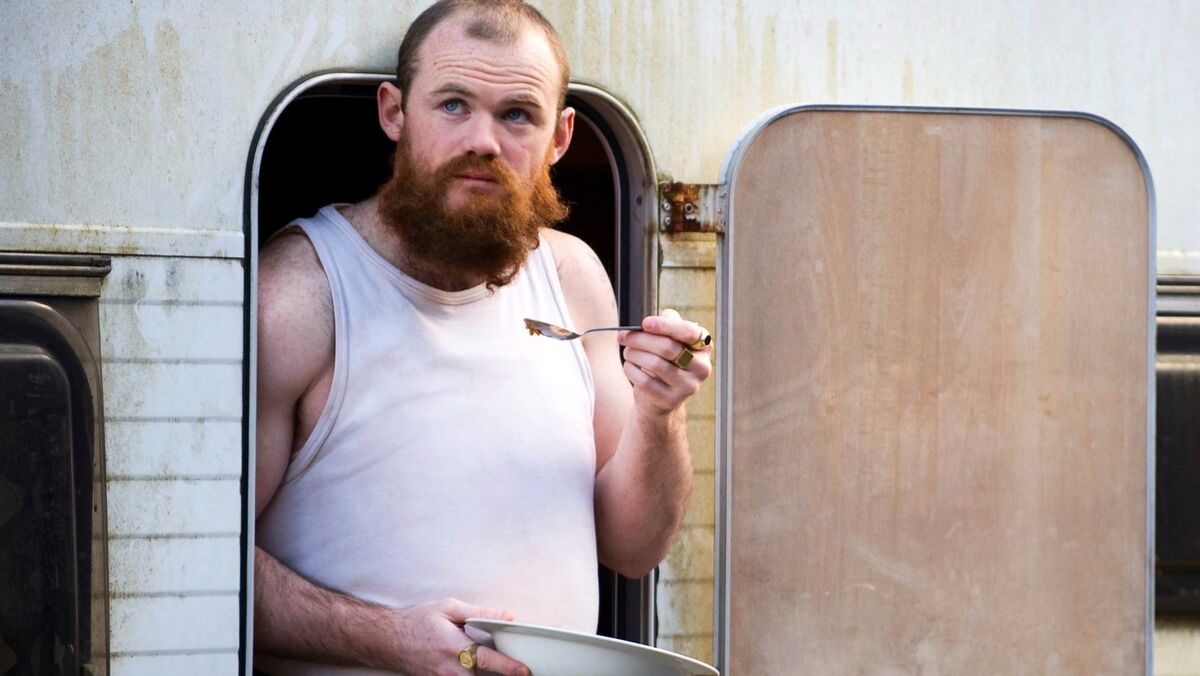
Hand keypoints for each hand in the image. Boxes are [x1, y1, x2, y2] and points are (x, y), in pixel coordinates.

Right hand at [391, 598, 528, 675]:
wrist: (390, 640)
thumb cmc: (419, 621)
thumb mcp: (449, 608)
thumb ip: (480, 613)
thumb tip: (508, 616)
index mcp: (455, 647)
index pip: (487, 660)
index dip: (508, 666)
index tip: (524, 670)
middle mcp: (450, 670)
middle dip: (500, 673)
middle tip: (517, 667)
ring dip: (485, 674)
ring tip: (491, 662)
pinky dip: (471, 675)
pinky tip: (472, 665)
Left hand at [618, 309, 712, 413]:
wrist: (661, 395)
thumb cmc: (665, 359)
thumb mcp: (670, 338)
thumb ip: (666, 323)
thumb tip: (649, 323)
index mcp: (704, 346)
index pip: (688, 331)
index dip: (665, 325)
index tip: (644, 323)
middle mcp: (701, 367)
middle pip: (668, 347)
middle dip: (641, 339)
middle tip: (624, 336)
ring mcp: (688, 386)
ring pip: (655, 364)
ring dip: (634, 354)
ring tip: (627, 351)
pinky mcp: (671, 400)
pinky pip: (645, 382)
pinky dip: (631, 370)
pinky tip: (629, 365)